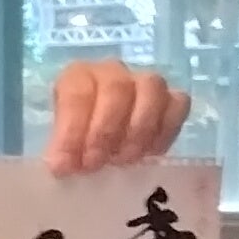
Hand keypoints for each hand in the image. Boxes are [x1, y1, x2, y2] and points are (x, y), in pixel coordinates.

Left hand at [43, 59, 194, 175]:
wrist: (101, 142)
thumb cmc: (76, 141)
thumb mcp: (60, 144)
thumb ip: (60, 152)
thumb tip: (62, 166)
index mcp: (77, 76)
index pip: (76, 93)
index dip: (71, 132)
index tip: (65, 165)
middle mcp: (112, 72)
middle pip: (116, 88)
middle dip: (104, 132)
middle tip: (94, 164)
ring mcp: (144, 82)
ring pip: (152, 89)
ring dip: (138, 130)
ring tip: (123, 160)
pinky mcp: (171, 98)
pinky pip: (178, 104)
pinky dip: (166, 130)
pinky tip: (150, 153)